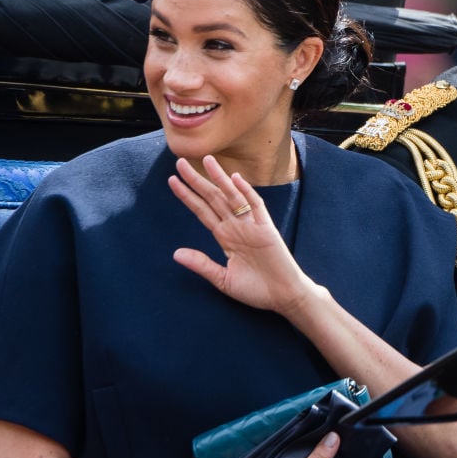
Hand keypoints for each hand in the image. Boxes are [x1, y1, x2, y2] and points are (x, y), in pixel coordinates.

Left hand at [169, 155, 314, 312]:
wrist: (283, 297)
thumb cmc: (256, 290)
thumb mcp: (223, 280)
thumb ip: (202, 265)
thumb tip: (175, 253)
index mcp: (225, 237)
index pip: (202, 211)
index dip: (188, 196)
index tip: (172, 181)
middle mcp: (236, 227)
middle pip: (213, 198)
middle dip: (197, 181)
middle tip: (180, 162)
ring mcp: (252, 225)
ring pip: (232, 197)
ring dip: (219, 178)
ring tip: (206, 160)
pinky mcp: (267, 228)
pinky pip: (256, 206)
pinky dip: (246, 191)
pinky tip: (234, 178)